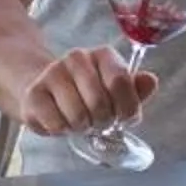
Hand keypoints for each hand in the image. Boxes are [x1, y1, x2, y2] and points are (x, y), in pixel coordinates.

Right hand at [19, 45, 156, 137]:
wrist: (45, 89)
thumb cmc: (86, 93)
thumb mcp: (115, 92)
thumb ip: (135, 89)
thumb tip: (150, 81)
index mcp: (103, 55)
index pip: (121, 81)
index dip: (126, 108)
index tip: (124, 119)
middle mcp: (77, 58)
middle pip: (99, 103)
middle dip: (103, 122)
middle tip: (99, 122)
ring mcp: (53, 73)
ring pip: (77, 116)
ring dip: (82, 128)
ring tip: (80, 122)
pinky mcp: (34, 93)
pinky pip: (56, 123)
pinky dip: (62, 131)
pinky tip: (61, 121)